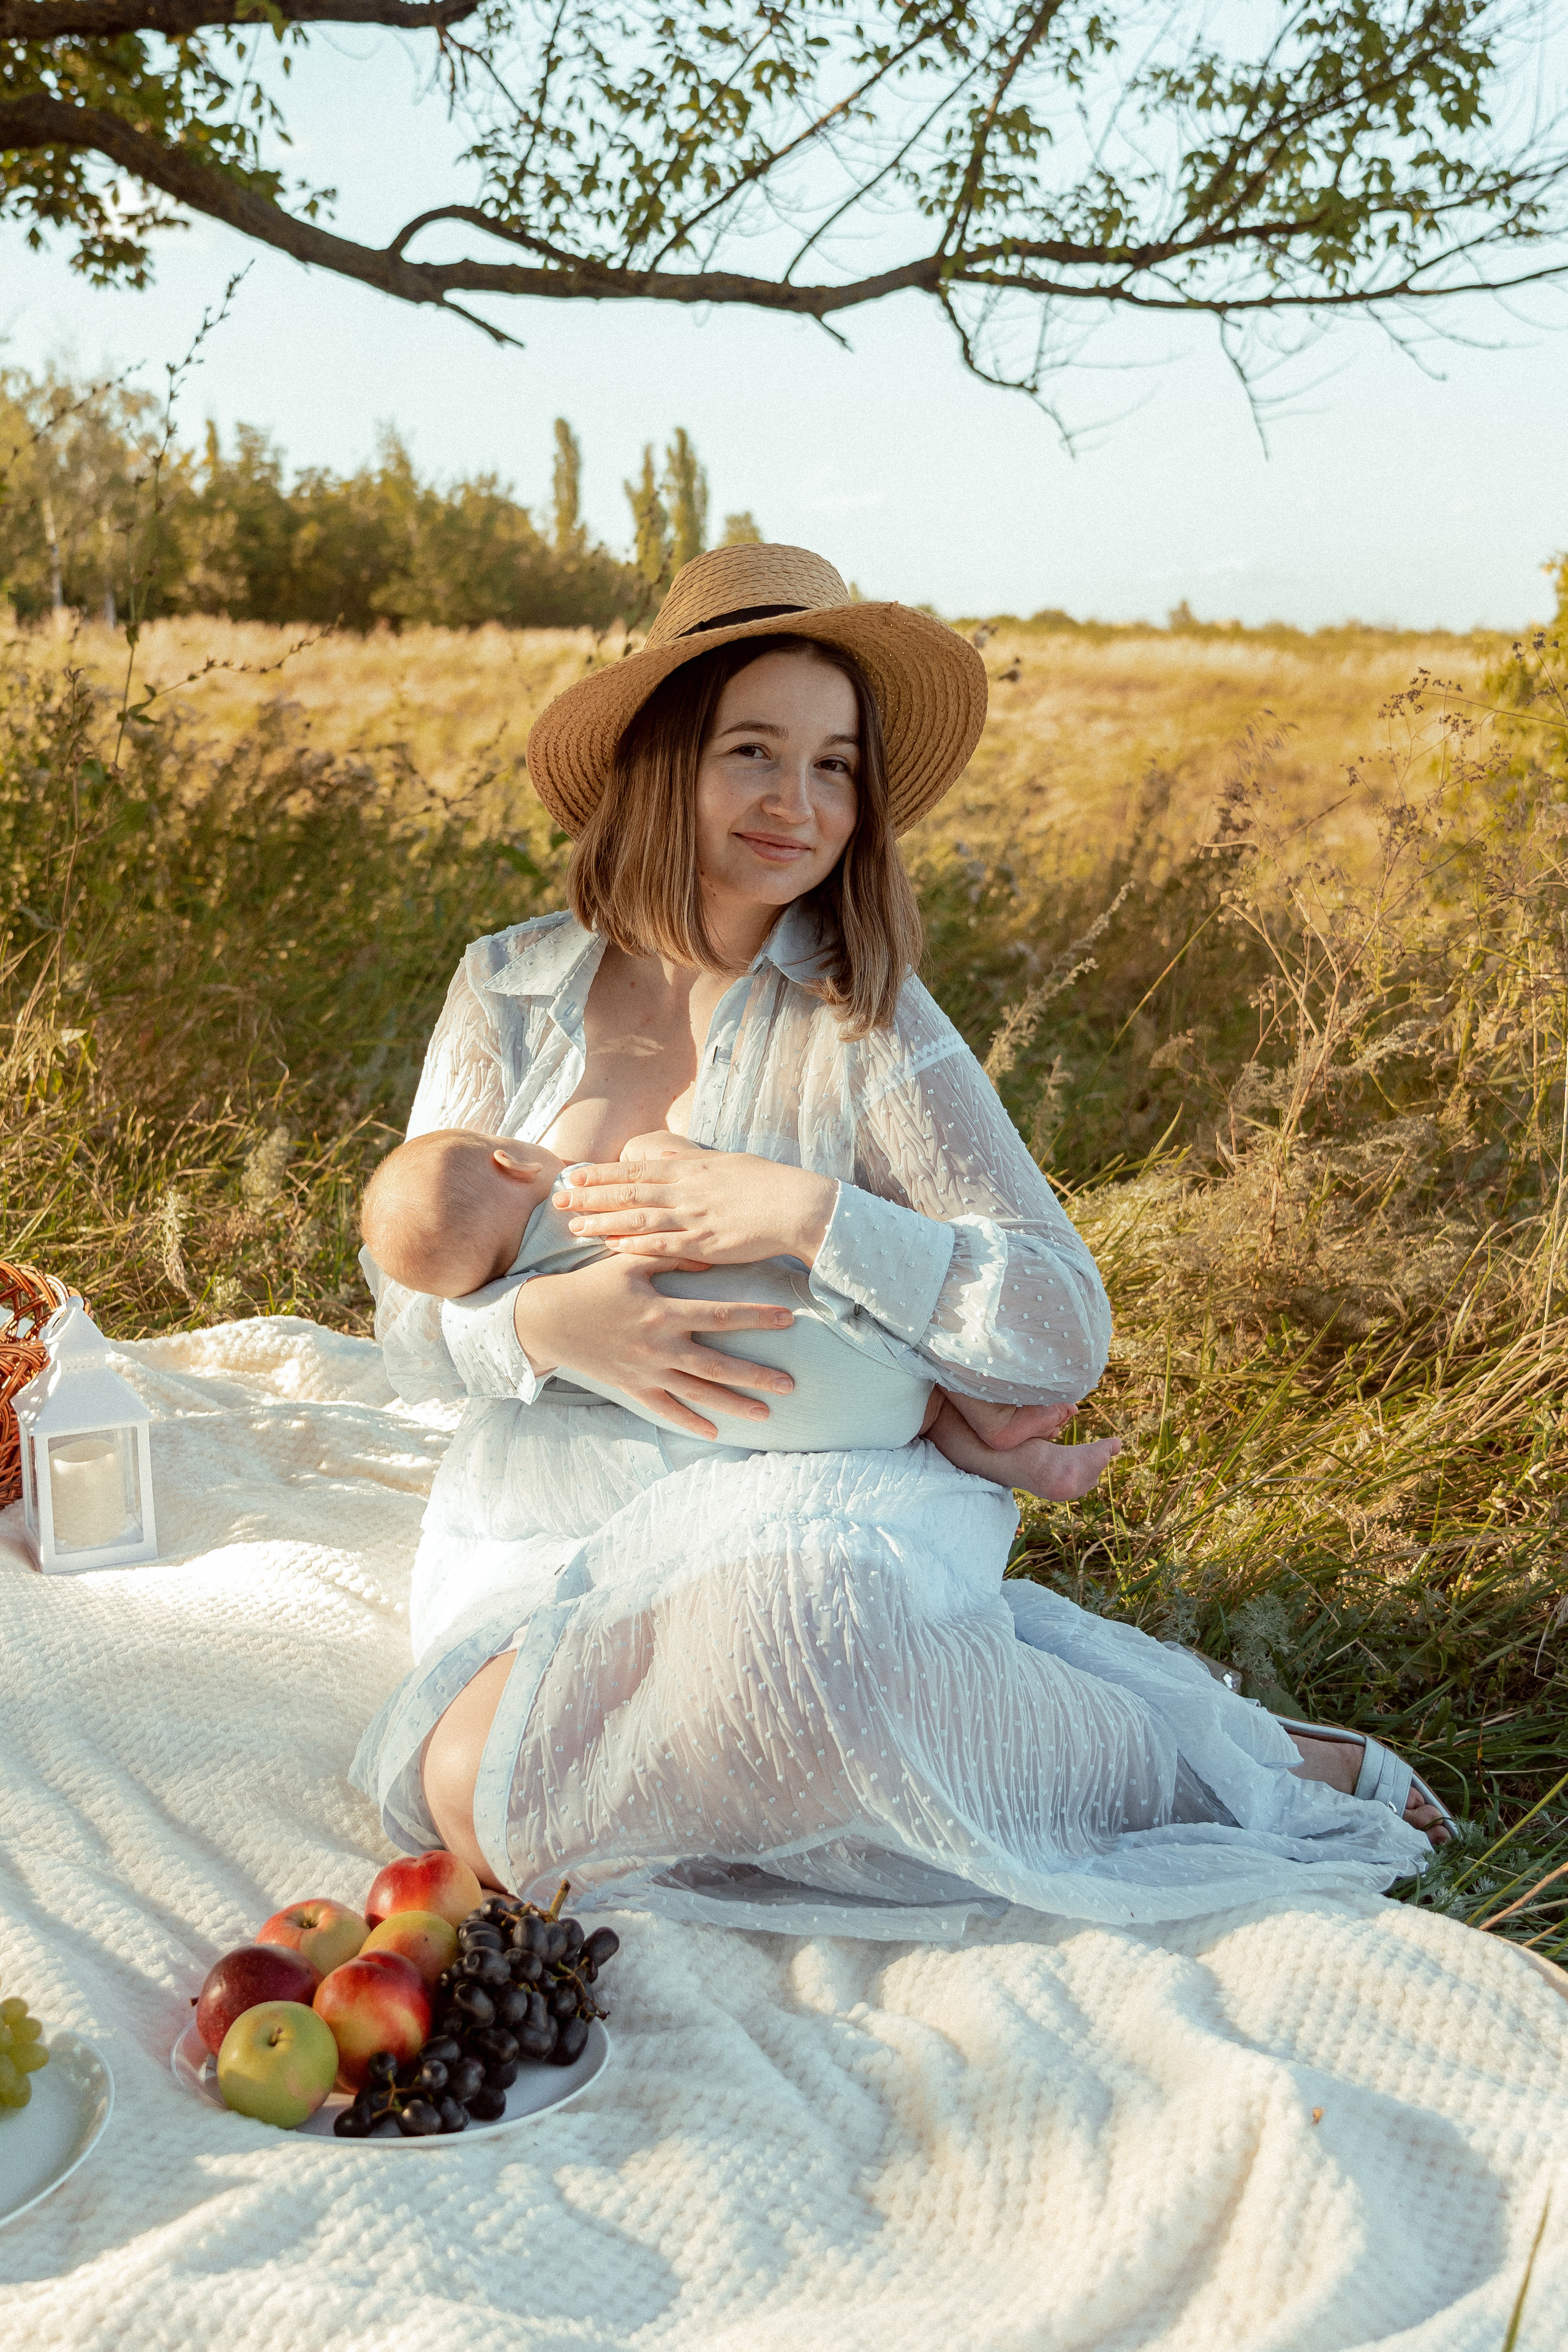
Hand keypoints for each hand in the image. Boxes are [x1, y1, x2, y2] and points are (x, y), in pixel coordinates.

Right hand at [512, 1250, 797, 1441]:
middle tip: (790, 1385)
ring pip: (699, 1392)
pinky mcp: (633, 1387)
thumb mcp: (629, 1263)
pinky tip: (716, 1431)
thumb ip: (671, 1255)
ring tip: (766, 1413)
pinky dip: (690, 1421)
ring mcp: (647, 1371)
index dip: (757, 1317)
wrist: (549, 1320)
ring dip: (734, 1403)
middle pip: (718, 1365)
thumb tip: (709, 1255)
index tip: (789, 1319)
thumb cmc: (591, 1285)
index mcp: (664, 1311)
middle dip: (757, 1376)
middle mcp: (660, 1346)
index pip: (721, 1315)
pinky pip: (666, 1408)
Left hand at [551, 1149, 836, 1268]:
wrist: (796, 1204)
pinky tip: (611, 1248)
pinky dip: (635, 1246)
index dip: (601, 1174)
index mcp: (688, 1168)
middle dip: (590, 1197)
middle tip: (558, 1200)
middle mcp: (685, 1190)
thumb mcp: (723, 1161)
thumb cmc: (766, 1183)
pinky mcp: (705, 1244)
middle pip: (627, 1193)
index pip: (634, 1170)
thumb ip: (688, 1159)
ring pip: (638, 1219)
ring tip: (574, 1227)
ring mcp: (693, 1217)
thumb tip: (662, 1151)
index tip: (573, 1175)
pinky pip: (663, 1245)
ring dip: (603, 1223)